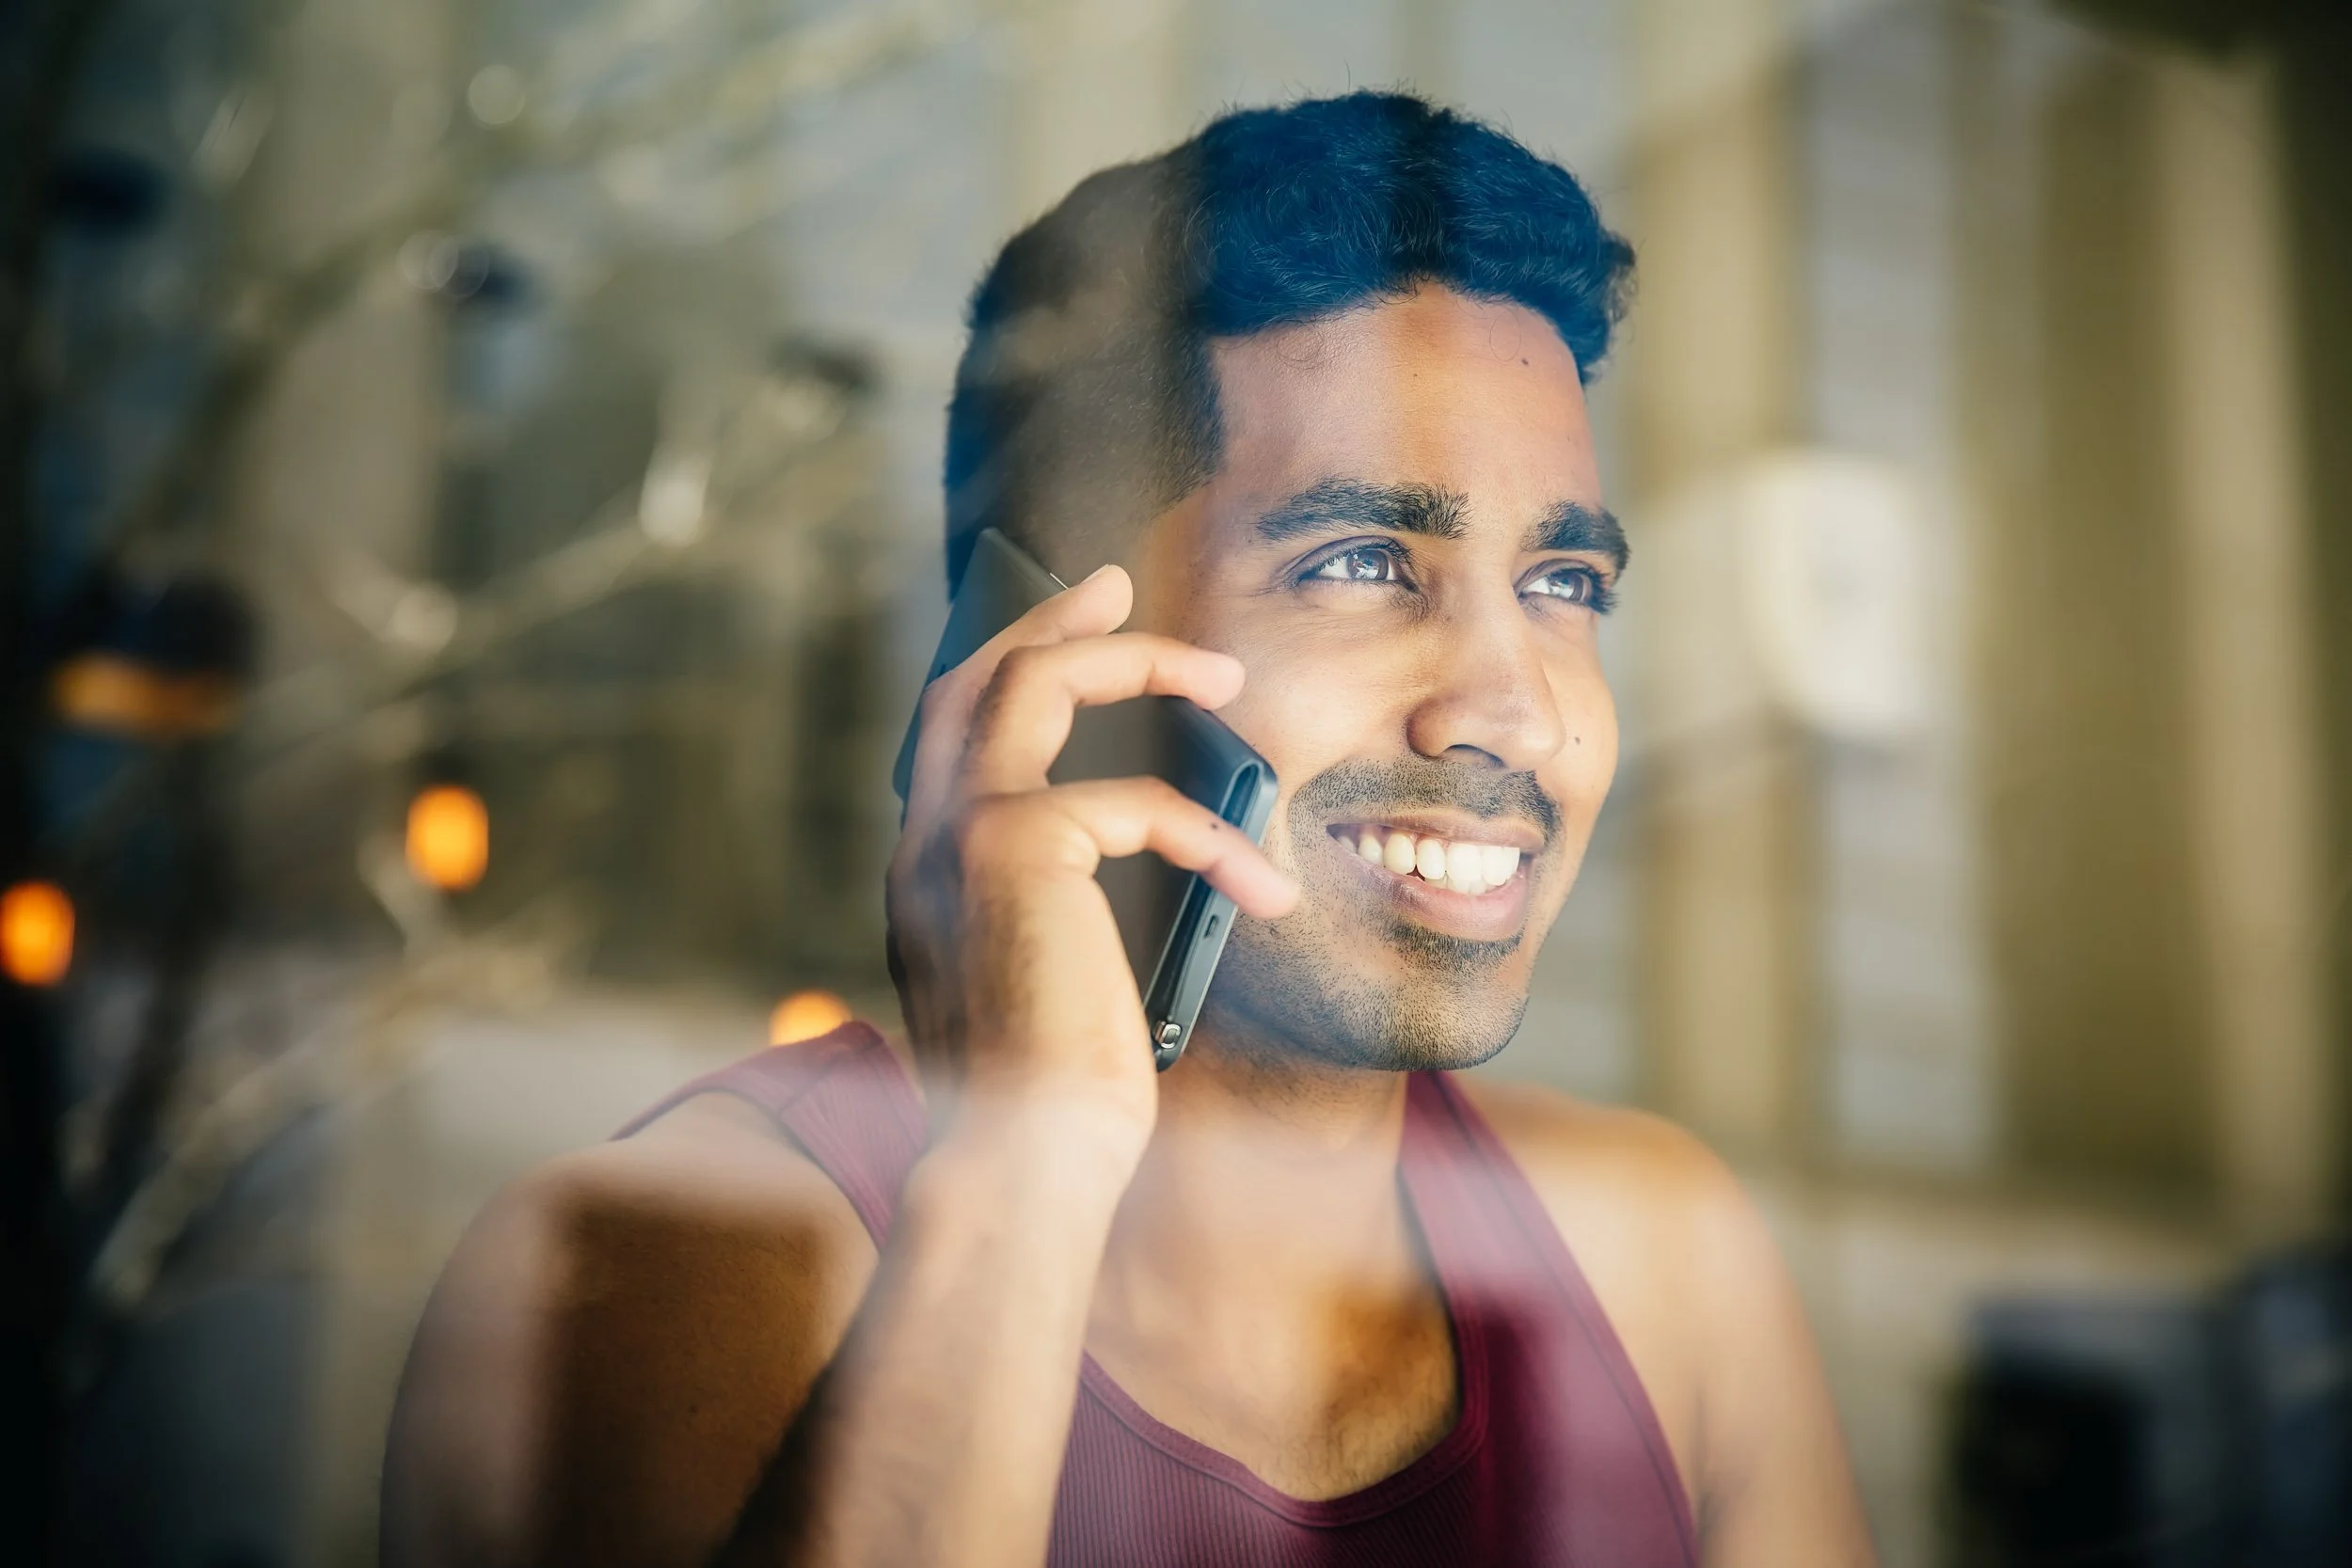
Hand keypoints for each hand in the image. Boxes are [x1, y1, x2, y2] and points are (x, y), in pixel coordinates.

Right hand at [886, 565, 1296, 1164]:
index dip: (1009, 668)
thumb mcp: (1052, 985)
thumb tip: (1124, 864)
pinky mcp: (1013, 854)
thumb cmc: (1050, 1107)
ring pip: (1028, 686)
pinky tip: (1266, 887)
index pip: (952, 736)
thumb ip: (1059, 913)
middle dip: (1050, 621)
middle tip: (1118, 584)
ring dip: (1133, 664)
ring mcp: (952, 841)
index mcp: (927, 876)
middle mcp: (919, 846)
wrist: (1020, 1169)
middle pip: (975, 680)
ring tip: (1221, 674)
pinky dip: (1213, 835)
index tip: (1072, 626)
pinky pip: (1134, 801)